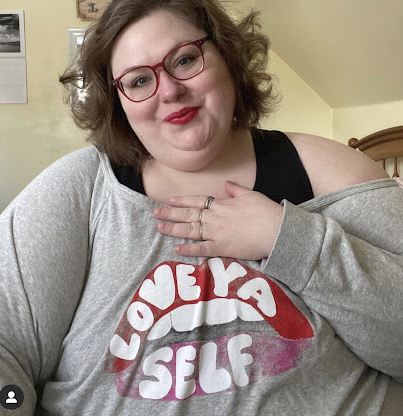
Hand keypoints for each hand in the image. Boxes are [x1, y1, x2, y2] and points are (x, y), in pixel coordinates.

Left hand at [153, 181, 282, 259]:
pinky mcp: (222, 248)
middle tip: (155, 213)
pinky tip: (176, 248)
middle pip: (189, 214)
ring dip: (174, 229)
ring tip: (159, 228)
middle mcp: (215, 217)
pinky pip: (201, 249)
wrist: (277, 230)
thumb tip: (226, 184)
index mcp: (222, 204)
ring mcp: (217, 233)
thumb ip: (236, 189)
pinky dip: (188, 249)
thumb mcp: (250, 195)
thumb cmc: (266, 211)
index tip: (171, 200)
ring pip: (190, 230)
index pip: (198, 200)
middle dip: (171, 213)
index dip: (183, 200)